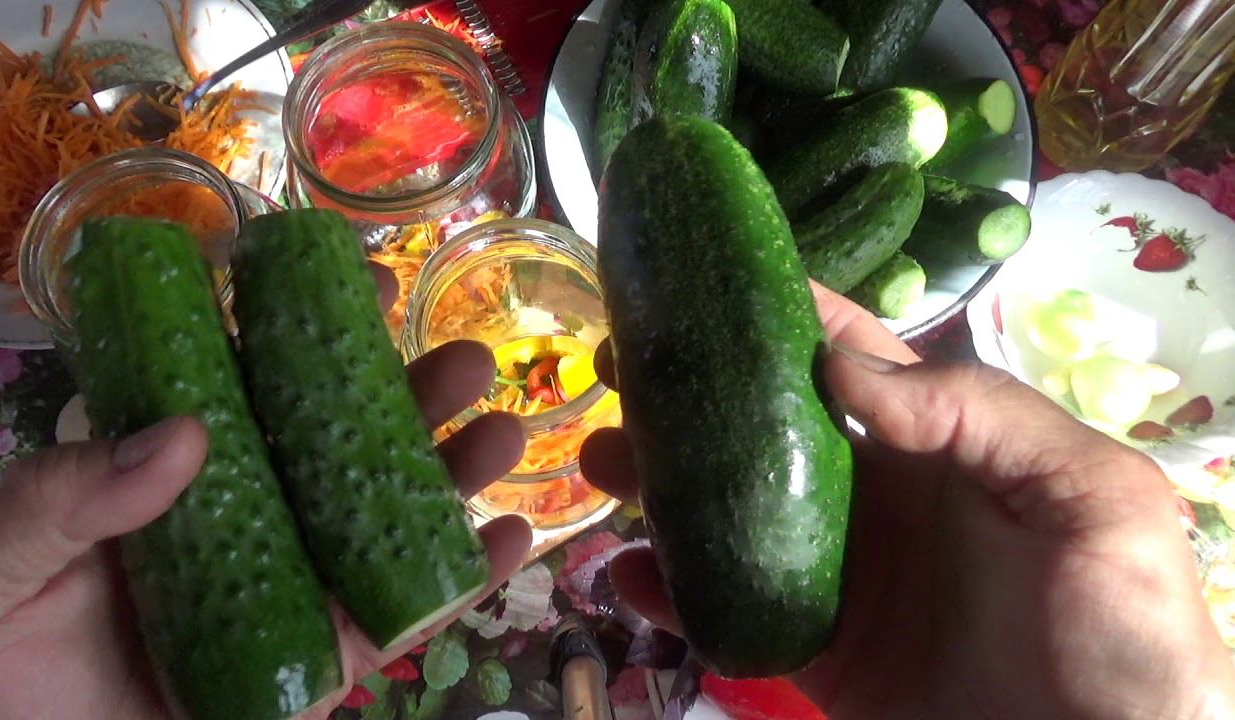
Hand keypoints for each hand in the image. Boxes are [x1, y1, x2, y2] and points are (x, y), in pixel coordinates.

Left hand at [0, 266, 531, 719]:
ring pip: (383, 522)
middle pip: (340, 445)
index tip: (365, 280)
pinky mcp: (316, 667)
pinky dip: (459, 581)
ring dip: (453, 476)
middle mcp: (244, 519)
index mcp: (169, 476)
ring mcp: (287, 590)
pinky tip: (511, 542)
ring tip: (504, 433)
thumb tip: (187, 433)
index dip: (311, 328)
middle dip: (411, 396)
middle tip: (467, 359)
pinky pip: (396, 621)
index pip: (250, 384)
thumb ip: (61, 496)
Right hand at [581, 282, 1234, 719]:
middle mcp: (877, 497)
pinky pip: (723, 608)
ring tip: (599, 458)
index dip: (779, 316)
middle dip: (692, 390)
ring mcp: (836, 573)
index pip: (848, 360)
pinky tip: (622, 569)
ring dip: (658, 479)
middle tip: (619, 364)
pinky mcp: (808, 649)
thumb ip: (983, 415)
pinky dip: (666, 588)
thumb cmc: (1122, 629)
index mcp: (942, 445)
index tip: (704, 281)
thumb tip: (844, 370)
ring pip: (727, 508)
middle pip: (763, 426)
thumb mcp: (1091, 496)